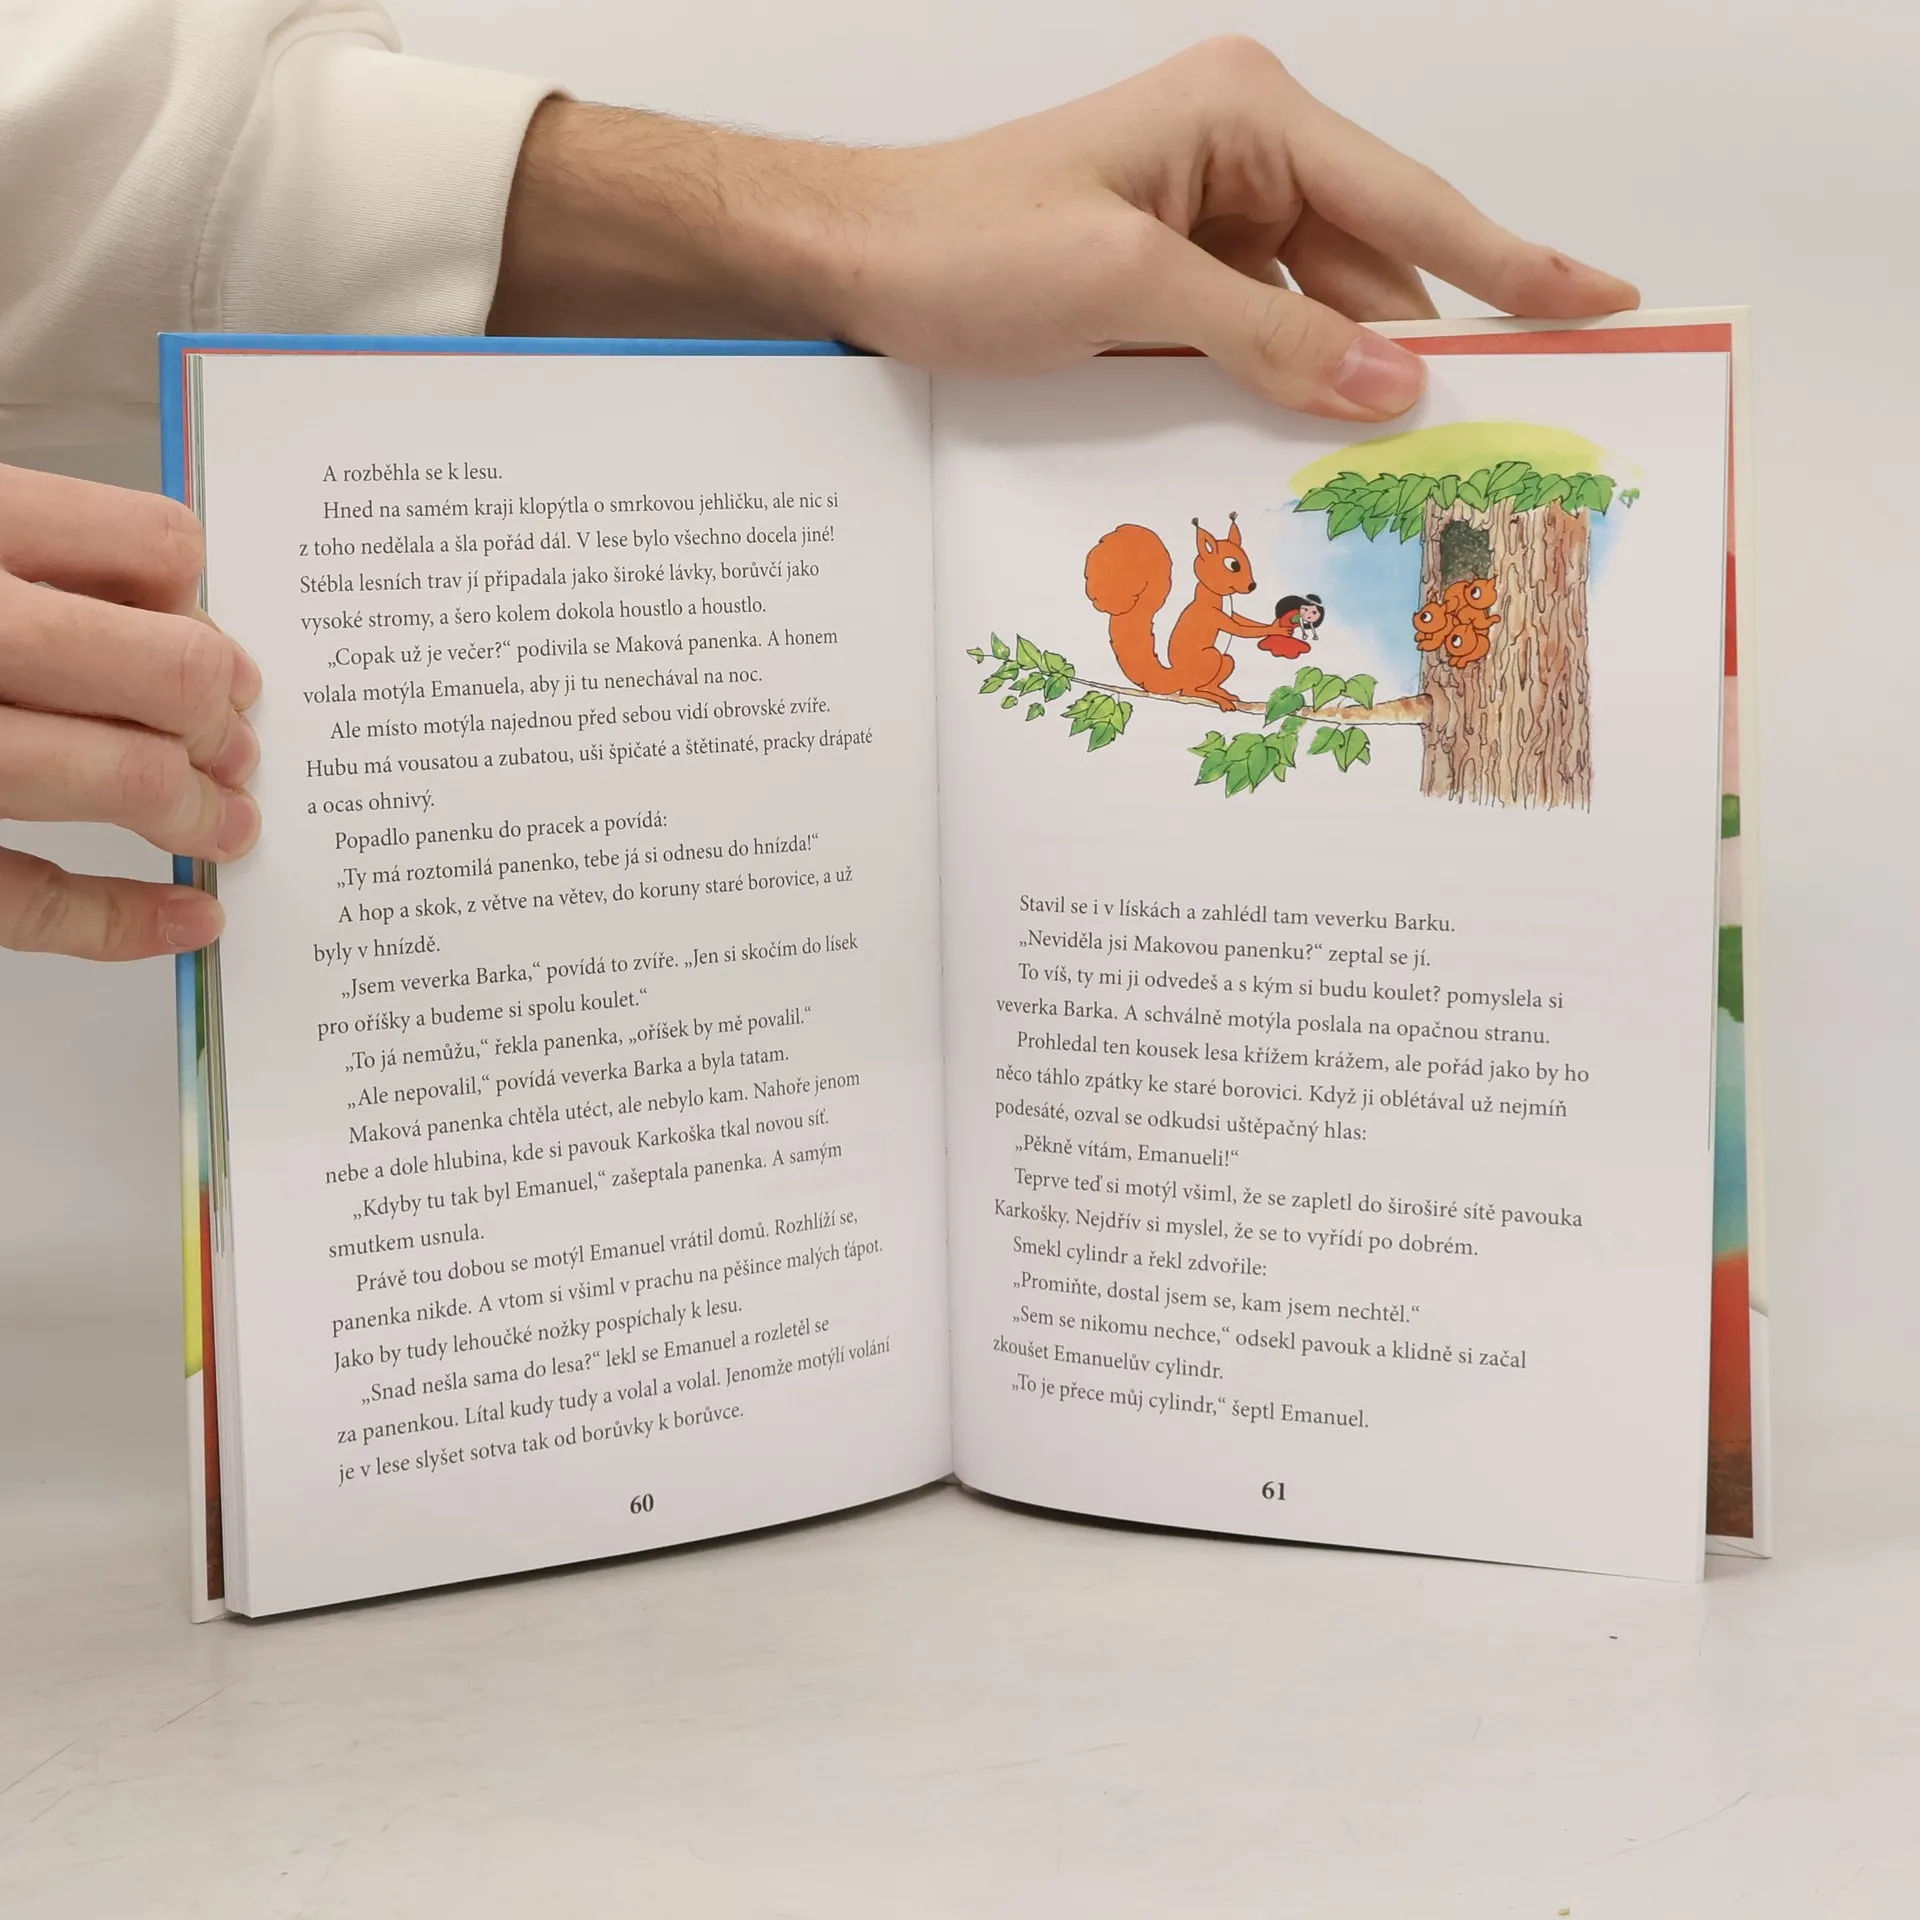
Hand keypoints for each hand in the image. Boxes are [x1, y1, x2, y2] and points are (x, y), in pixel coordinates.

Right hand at [0, 464, 259, 960]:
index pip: (152, 548)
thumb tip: (178, 614)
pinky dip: (124, 920)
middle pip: (162, 669)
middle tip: (238, 742)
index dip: (206, 606)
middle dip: (222, 716)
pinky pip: (25, 899)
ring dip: (199, 808)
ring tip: (229, 820)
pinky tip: (188, 917)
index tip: (224, 650)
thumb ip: (29, 551)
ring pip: (113, 777)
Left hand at [490, 37, 1636, 420]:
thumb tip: (1397, 383)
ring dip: (1352, 380)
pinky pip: (1261, 335)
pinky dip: (1287, 387)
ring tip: (1415, 461)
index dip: (1511, 261)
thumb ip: (1272, 338)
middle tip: (1509, 428)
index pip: (1409, 200)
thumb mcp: (1128, 291)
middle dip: (1429, 341)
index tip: (1604, 301)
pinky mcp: (1170, 278)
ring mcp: (1205, 218)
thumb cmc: (965, 245)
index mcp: (1243, 117)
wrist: (851, 265)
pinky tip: (1314, 447)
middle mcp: (1239, 155)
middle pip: (1376, 259)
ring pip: (1321, 310)